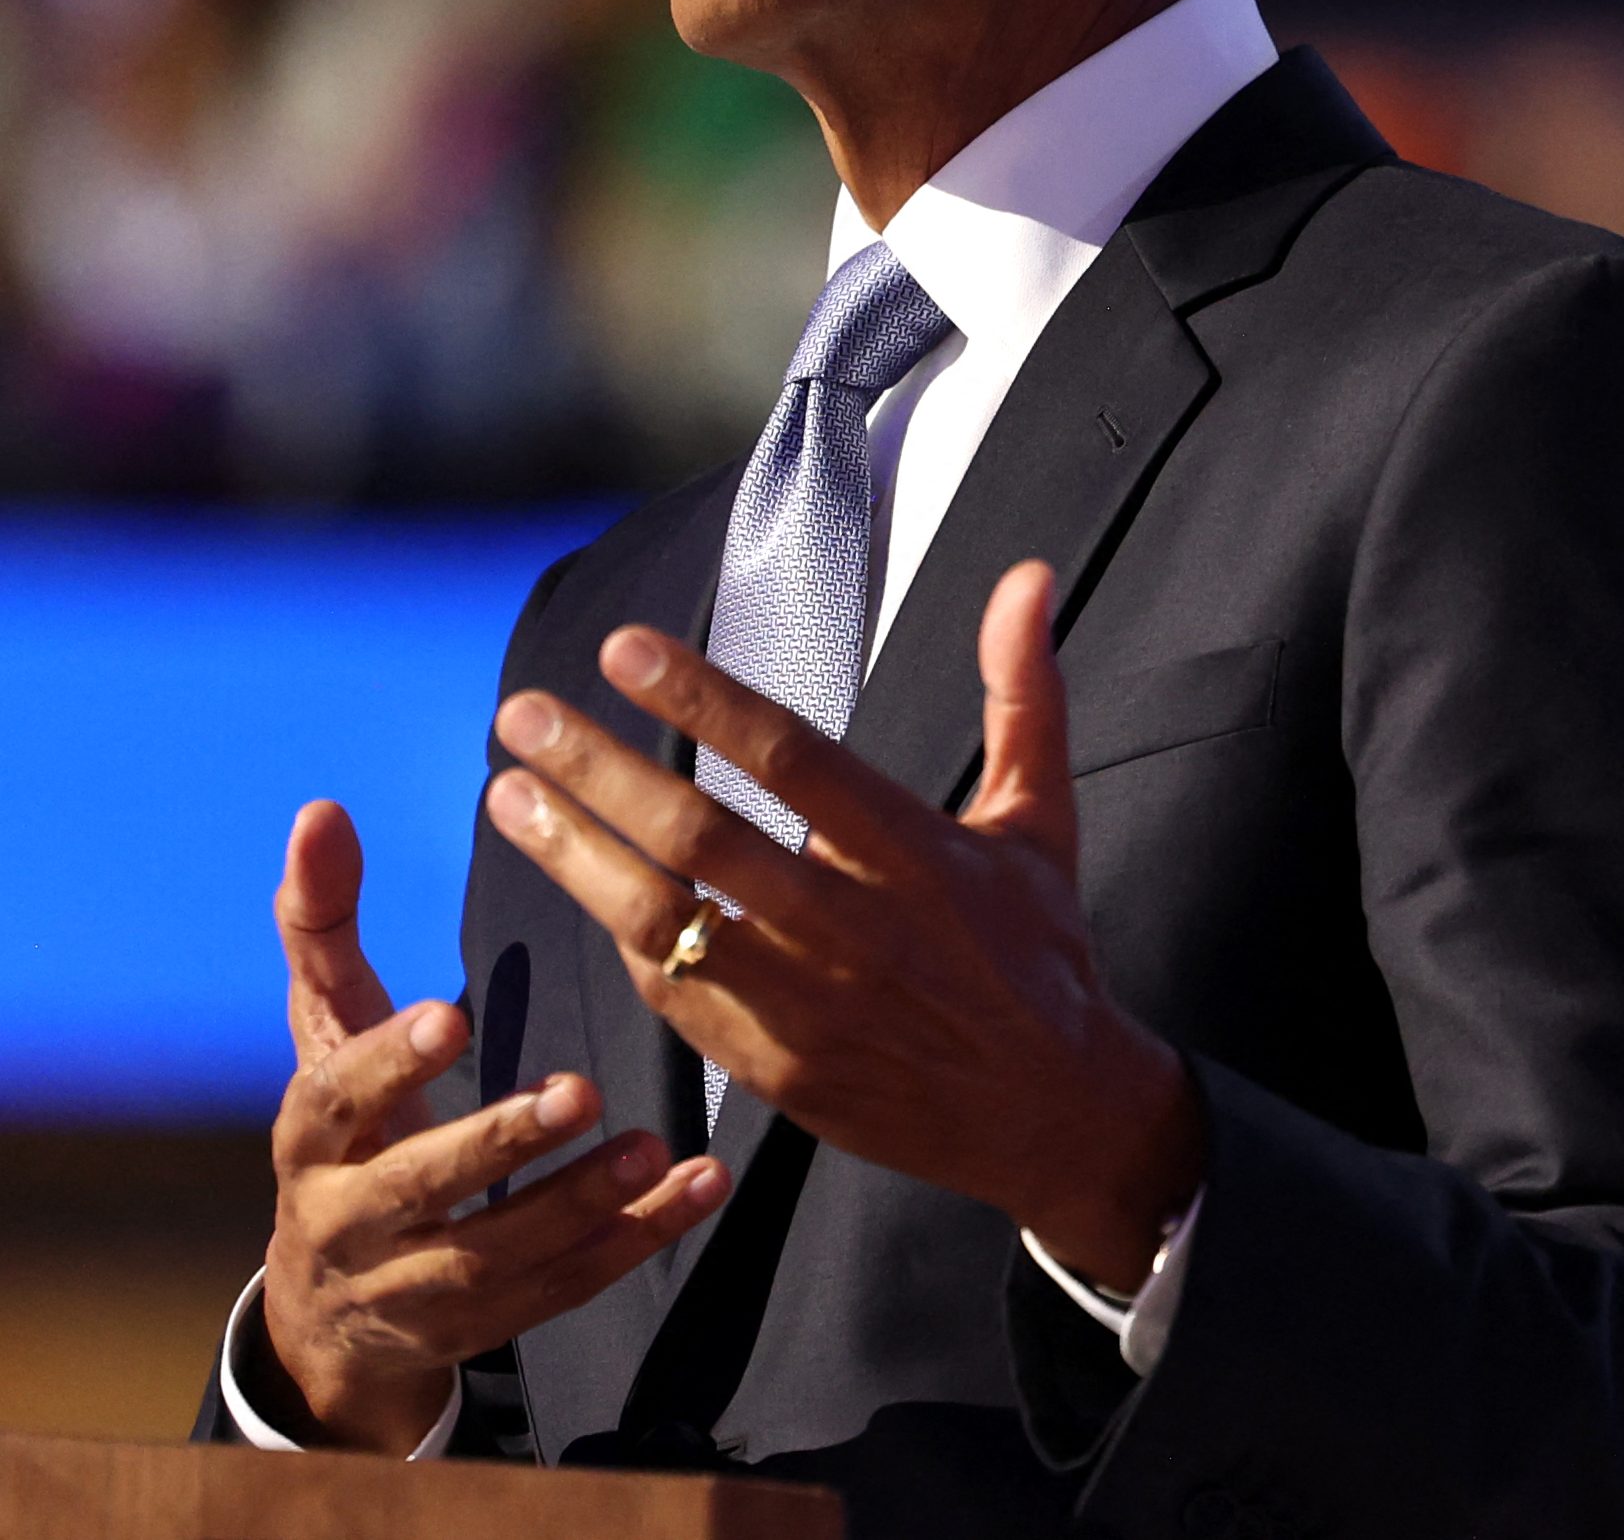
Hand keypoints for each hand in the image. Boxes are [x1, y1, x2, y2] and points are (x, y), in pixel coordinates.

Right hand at [259, 800, 727, 1453]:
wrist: (327, 1309)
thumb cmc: (343, 1124)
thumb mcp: (325, 1025)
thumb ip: (323, 920)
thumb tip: (321, 808)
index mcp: (308, 1138)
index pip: (335, 1100)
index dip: (388, 1064)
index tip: (452, 1016)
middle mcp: (346, 1222)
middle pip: (419, 1190)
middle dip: (497, 1143)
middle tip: (580, 1091)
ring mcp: (412, 1288)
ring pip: (495, 1258)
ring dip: (578, 1202)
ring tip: (653, 1143)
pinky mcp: (479, 1330)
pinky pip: (557, 1291)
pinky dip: (631, 1241)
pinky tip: (696, 1187)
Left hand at [485, 561, 1201, 1291]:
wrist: (1050, 1116)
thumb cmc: (1038, 951)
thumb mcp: (1040, 818)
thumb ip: (1021, 692)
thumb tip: (1026, 574)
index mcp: (912, 853)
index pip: (788, 758)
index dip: (700, 699)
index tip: (622, 648)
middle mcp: (851, 927)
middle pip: (699, 836)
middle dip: (597, 769)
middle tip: (520, 714)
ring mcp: (804, 1005)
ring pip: (663, 921)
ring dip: (575, 853)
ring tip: (506, 792)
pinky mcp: (774, 1069)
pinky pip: (673, 996)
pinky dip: (622, 936)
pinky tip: (578, 879)